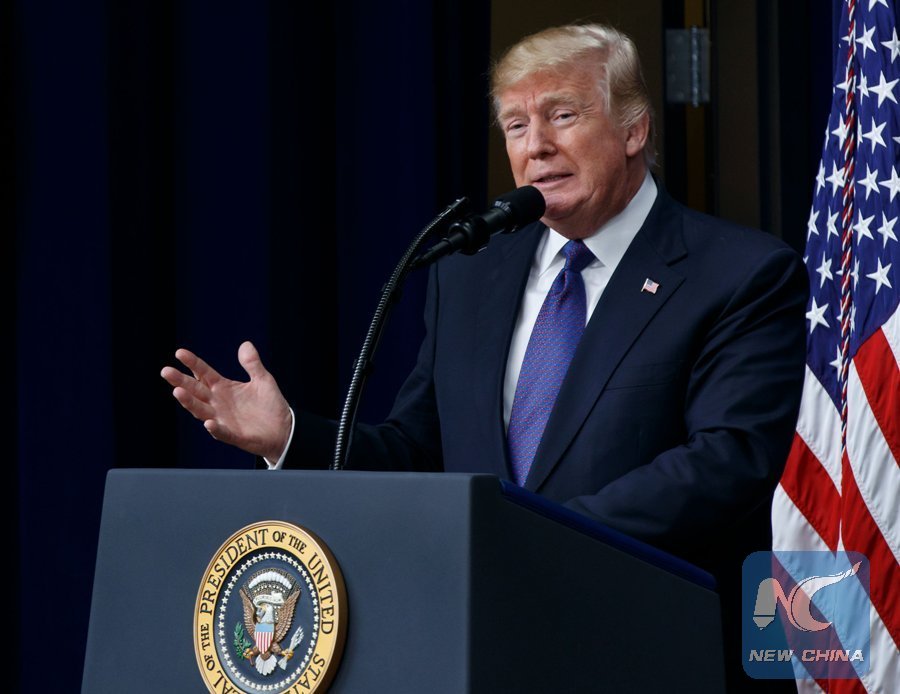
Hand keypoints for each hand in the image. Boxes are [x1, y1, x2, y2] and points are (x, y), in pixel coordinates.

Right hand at [160, 341, 291, 460]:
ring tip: (178, 392)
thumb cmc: (270, 404)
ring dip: (190, 402)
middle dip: (181, 381)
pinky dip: (215, 428)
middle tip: (166, 371)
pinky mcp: (234, 435)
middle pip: (196, 390)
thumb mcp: (263, 380)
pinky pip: (222, 432)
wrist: (284, 429)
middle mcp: (218, 403)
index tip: (179, 352)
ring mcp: (223, 420)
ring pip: (201, 410)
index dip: (192, 363)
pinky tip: (209, 422)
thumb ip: (252, 364)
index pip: (204, 373)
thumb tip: (245, 344)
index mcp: (223, 388)